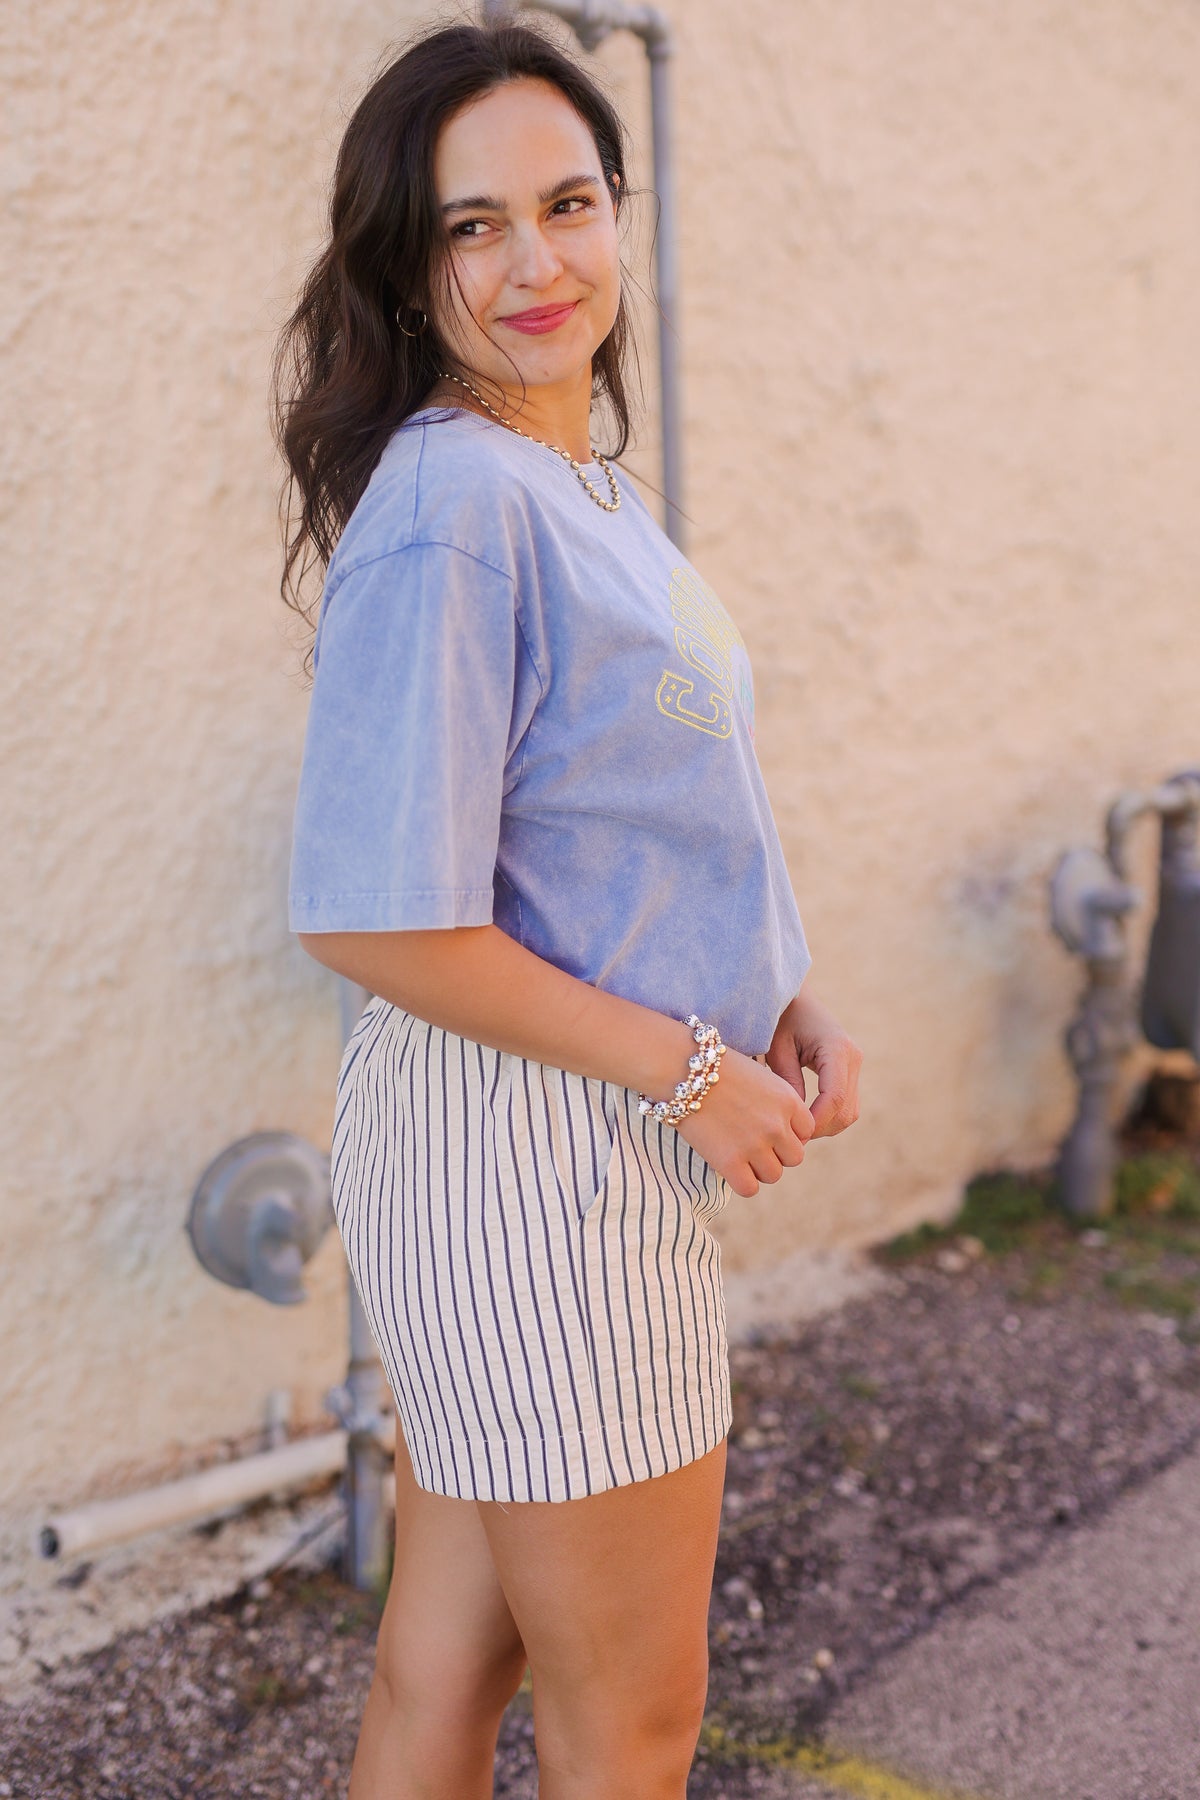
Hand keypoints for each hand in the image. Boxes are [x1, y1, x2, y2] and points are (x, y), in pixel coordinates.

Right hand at [674, 1045, 814, 1197]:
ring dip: (758, 1168)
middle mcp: (777, 1125)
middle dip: (776, 1152)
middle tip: (753, 1143)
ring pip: (773, 1175)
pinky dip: (741, 1181)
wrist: (683, 1069)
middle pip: (794, 1157)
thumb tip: (782, 1130)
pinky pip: (749, 1188)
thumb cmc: (716, 1068)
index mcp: (788, 1099)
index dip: (789, 1133)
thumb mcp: (759, 1076)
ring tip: (739, 1153)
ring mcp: (754, 1145)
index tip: (770, 1129)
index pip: (807, 1131)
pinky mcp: (730, 1162)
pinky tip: (729, 1167)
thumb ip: (777, 1103)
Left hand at [766, 983, 861, 1138]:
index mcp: (836, 1049)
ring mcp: (855, 1064)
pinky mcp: (850, 1070)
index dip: (816, 1122)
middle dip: (821, 1128)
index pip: (834, 1097)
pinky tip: (804, 1119)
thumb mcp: (777, 1050)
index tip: (793, 1135)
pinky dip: (829, 1116)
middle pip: (846, 1110)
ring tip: (796, 1131)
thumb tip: (796, 1121)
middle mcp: (853, 1057)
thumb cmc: (780, 1020)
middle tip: (791, 1138)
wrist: (794, 999)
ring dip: (826, 1126)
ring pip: (850, 1111)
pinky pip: (847, 1103)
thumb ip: (789, 1083)